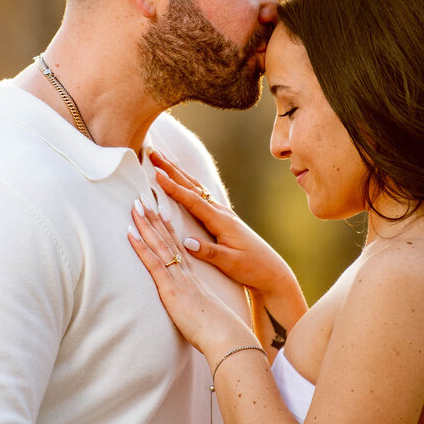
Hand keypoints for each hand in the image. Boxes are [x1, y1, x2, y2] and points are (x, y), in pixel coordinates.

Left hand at [130, 195, 252, 360]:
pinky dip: (140, 246)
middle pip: (167, 239)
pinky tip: (130, 233)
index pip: (177, 246)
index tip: (159, 210)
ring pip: (159, 244)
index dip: (166, 227)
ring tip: (135, 205)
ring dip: (145, 224)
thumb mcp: (203, 312)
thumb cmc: (216, 329)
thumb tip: (190, 307)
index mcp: (192, 277)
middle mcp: (184, 272)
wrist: (225, 336)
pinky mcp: (170, 289)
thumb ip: (194, 304)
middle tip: (142, 197)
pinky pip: (153, 263)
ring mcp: (178, 278)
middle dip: (153, 217)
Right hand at [147, 151, 305, 325]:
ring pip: (196, 187)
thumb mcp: (230, 263)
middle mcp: (221, 212)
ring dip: (177, 173)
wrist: (271, 271)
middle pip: (192, 186)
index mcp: (221, 221)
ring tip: (161, 159)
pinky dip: (187, 184)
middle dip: (171, 169)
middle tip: (152, 152)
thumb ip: (209, 252)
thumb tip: (187, 242)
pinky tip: (181, 180)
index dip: (174, 188)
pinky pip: (200, 195)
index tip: (157, 174)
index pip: (193, 201)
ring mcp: (222, 213)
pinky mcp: (222, 218)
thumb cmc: (252, 268)